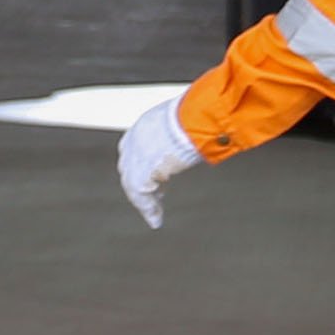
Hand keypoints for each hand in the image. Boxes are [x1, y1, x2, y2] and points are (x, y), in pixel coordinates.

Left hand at [115, 91, 202, 228]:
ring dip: (144, 199)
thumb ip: (188, 128)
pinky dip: (148, 209)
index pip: (134, 144)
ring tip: (154, 213)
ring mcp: (135, 157)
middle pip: (129, 166)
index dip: (141, 159)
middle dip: (139, 180)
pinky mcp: (140, 173)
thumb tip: (205, 131)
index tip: (153, 171)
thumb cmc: (201, 114)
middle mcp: (136, 139)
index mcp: (146, 123)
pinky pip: (141, 197)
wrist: (197, 119)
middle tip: (154, 194)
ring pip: (132, 183)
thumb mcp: (190, 118)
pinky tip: (156, 219)